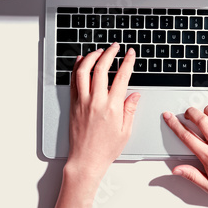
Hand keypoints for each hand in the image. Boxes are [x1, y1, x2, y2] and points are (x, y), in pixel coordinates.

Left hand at [55, 42, 139, 207]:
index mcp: (112, 107)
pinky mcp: (73, 105)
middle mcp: (96, 101)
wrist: (86, 160)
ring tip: (98, 51)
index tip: (130, 53)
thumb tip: (134, 94)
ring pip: (83, 71)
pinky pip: (73, 82)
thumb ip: (130, 109)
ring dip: (91, 57)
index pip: (121, 77)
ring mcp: (82, 102)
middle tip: (115, 47)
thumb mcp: (125, 131)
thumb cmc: (106, 149)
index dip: (127, 62)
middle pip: (101, 68)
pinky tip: (81, 61)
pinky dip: (76, 68)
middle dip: (109, 53)